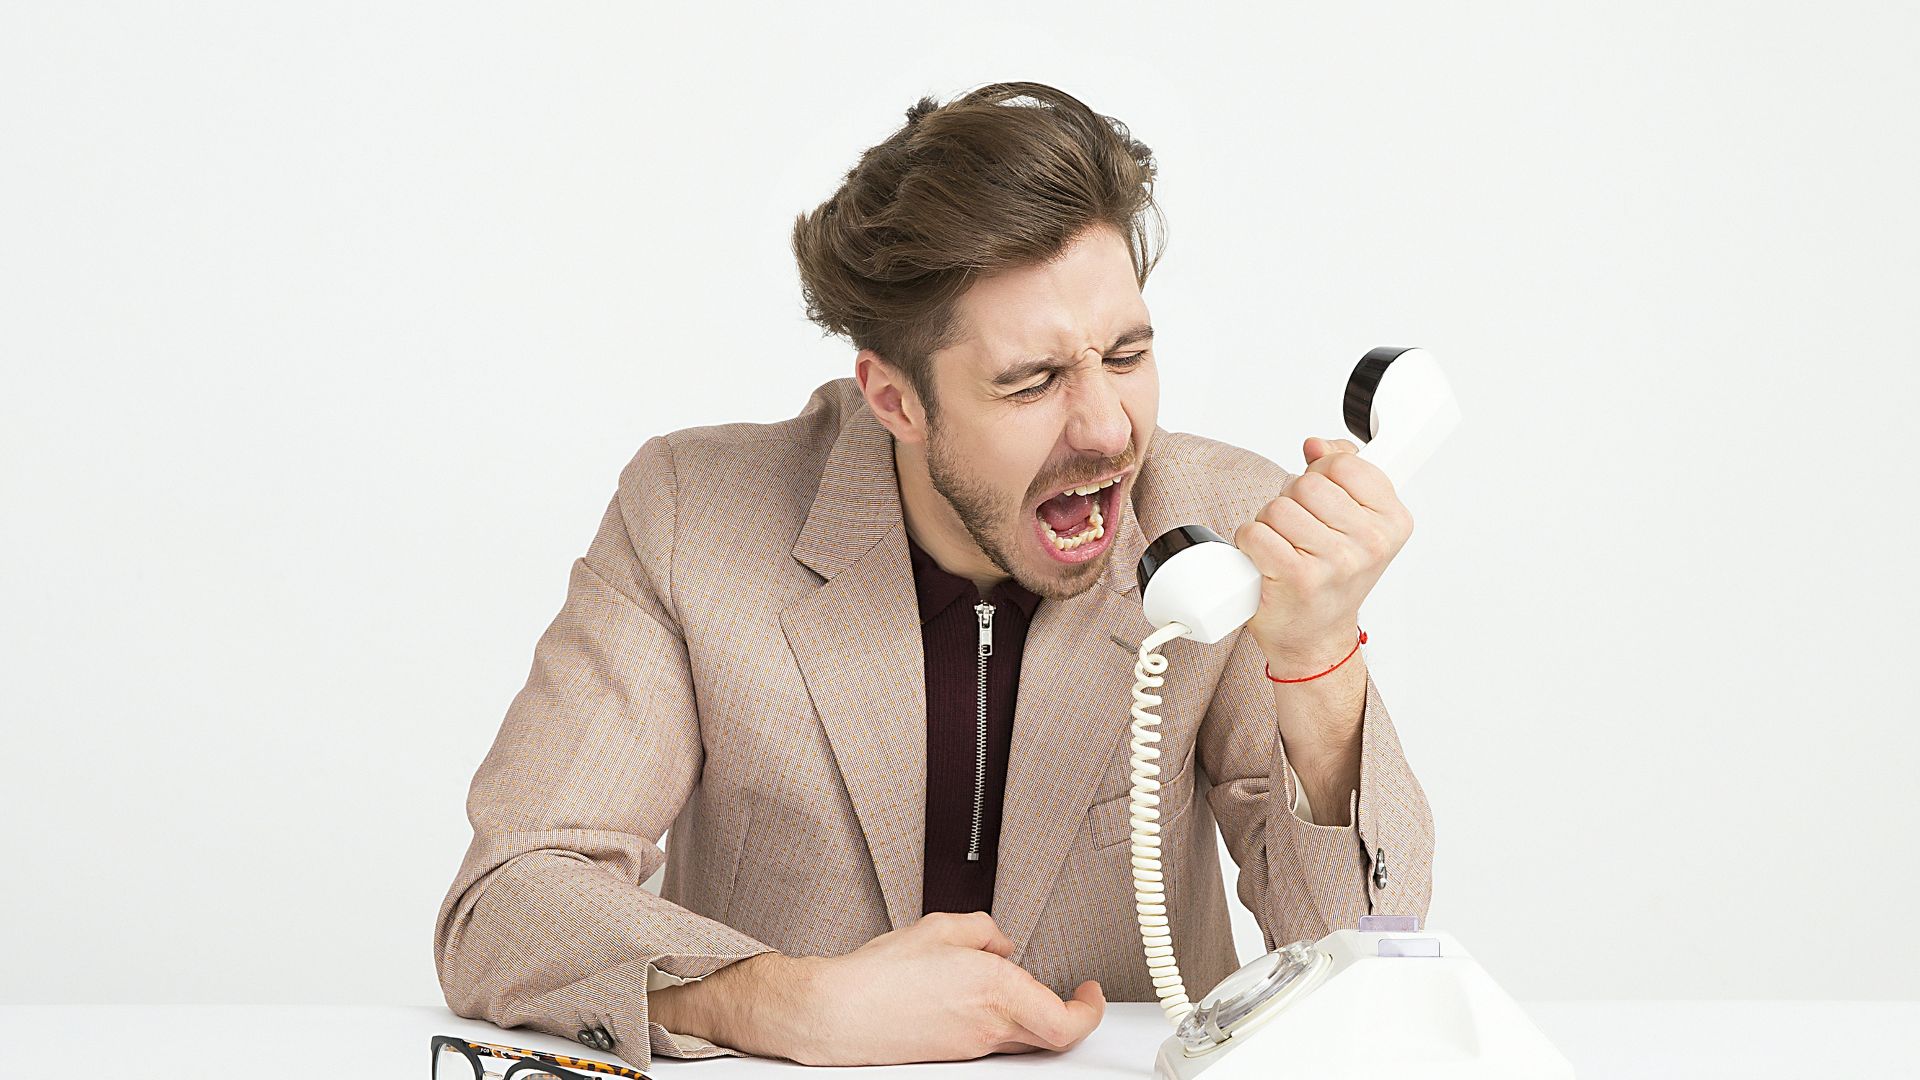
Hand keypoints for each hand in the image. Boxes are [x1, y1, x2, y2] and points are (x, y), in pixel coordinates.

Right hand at [651, 910, 1104, 1065]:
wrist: (837, 1012)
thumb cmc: (879, 975)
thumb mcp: (940, 927)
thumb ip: (984, 930)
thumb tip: (1000, 943)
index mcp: (997, 990)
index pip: (1067, 1021)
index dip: (1090, 1010)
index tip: (1091, 992)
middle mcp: (990, 1026)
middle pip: (1051, 1035)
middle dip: (1065, 1012)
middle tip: (1070, 994)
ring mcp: (972, 1047)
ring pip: (1022, 1038)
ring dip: (1028, 1014)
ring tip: (1011, 986)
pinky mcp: (952, 1055)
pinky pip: (992, 1039)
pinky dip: (997, 1020)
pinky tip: (974, 998)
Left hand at [1232, 436, 1412, 667]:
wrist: (1316, 636)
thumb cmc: (1333, 577)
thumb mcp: (1355, 521)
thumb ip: (1342, 471)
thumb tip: (1316, 444)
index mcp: (1392, 521)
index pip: (1344, 463)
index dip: (1322, 474)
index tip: (1325, 498)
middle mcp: (1370, 542)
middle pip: (1306, 484)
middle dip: (1292, 501)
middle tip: (1299, 530)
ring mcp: (1335, 562)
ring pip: (1277, 508)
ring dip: (1269, 524)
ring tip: (1284, 547)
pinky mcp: (1298, 578)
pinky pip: (1256, 533)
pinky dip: (1250, 542)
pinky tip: (1266, 559)